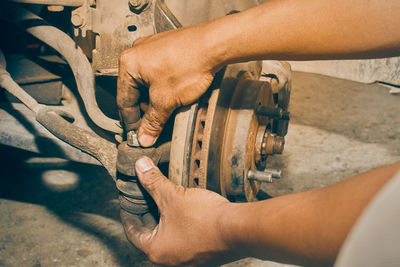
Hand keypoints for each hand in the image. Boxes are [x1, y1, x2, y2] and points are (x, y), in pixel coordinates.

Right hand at [117, 27, 218, 146]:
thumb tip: (144, 137)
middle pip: (135, 91)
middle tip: (154, 125)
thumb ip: (153, 121)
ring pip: (148, 83)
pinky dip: (165, 86)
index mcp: (129, 63)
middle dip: (146, 110)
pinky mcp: (167, 48)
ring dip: (156, 99)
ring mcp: (152, 48)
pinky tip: (176, 94)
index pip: (124, 100)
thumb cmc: (190, 63)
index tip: (139, 134)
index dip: (131, 121)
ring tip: (168, 109)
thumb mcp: (167, 100)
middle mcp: (137, 53)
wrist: (214, 44)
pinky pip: (160, 73)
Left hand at [120, 157, 237, 265]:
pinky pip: (183, 239)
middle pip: (150, 235)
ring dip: (164, 220)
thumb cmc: (205, 219)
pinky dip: (179, 226)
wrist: (239, 230)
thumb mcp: (173, 196)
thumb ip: (153, 182)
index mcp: (156, 250)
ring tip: (165, 201)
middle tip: (145, 198)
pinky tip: (185, 212)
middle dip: (147, 214)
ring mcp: (187, 260)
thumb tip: (140, 167)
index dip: (128, 214)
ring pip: (168, 237)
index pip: (133, 232)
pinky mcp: (202, 255)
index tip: (127, 203)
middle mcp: (170, 260)